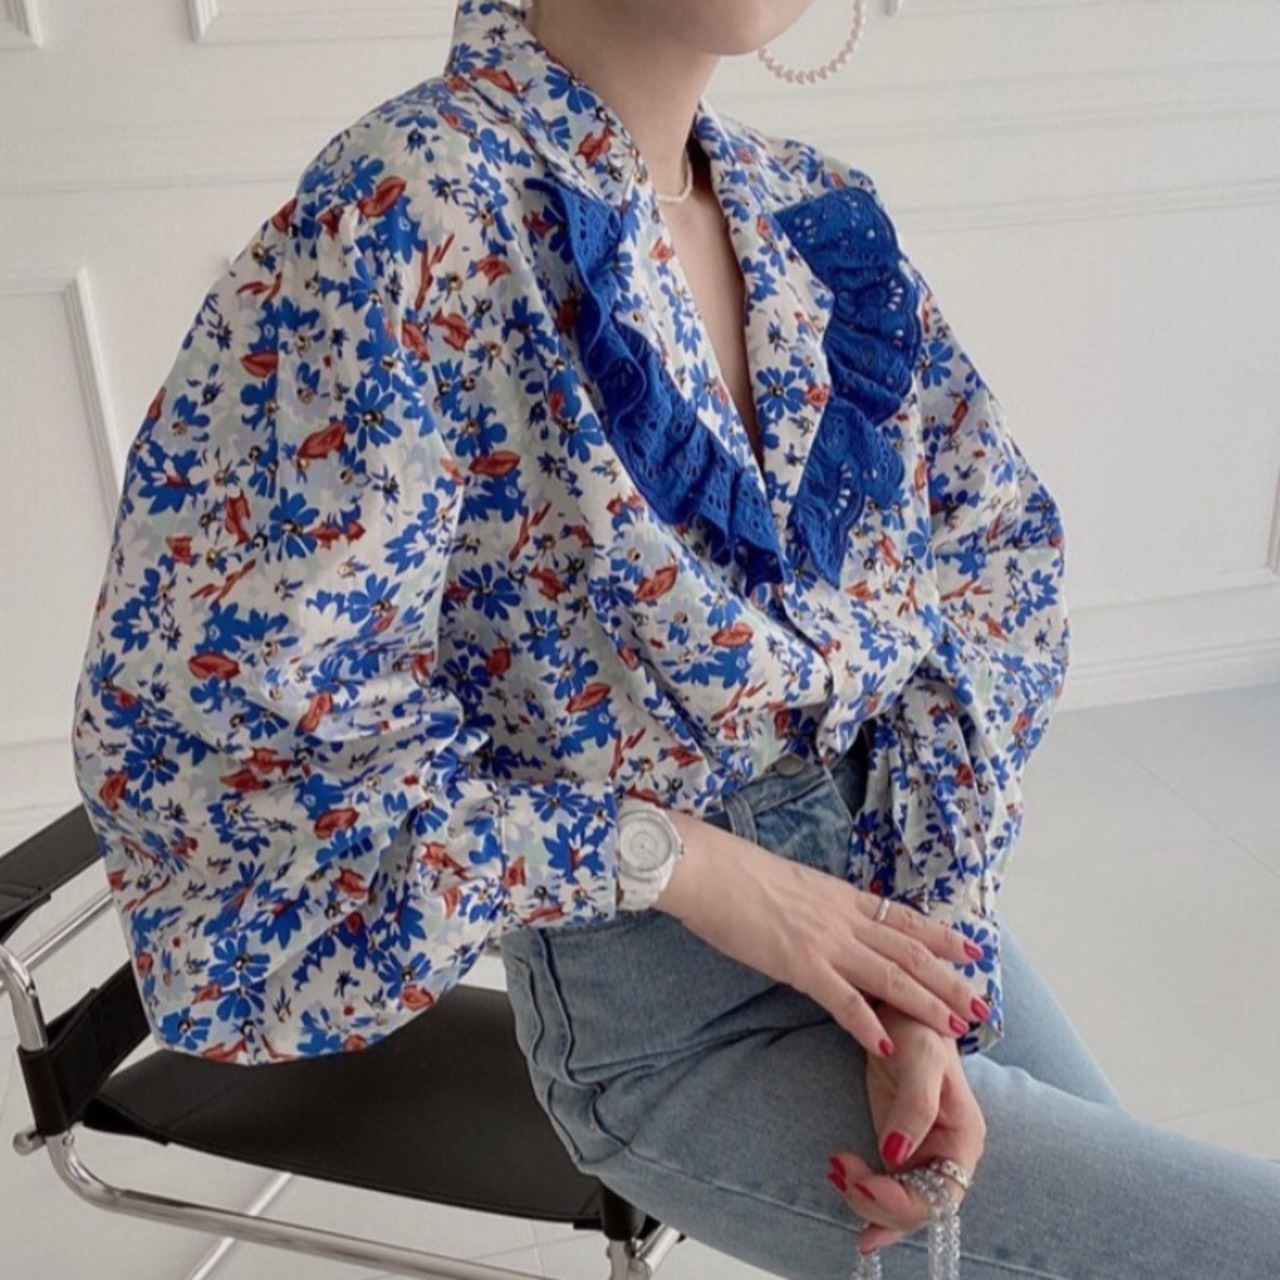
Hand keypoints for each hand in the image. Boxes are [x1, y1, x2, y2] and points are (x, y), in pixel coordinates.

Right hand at [654, 809, 988, 1058]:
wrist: (710, 870)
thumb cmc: (738, 873)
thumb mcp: (791, 882)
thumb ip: (817, 903)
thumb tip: (825, 914)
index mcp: (841, 895)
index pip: (904, 917)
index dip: (940, 935)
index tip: (971, 949)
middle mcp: (843, 918)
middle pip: (910, 950)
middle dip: (949, 979)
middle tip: (982, 1003)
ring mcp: (826, 942)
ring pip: (891, 975)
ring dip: (927, 1004)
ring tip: (957, 1028)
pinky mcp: (801, 965)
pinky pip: (845, 1000)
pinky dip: (870, 1024)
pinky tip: (890, 1047)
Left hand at [829, 1006, 986, 1255]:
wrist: (899, 1009)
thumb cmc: (920, 1027)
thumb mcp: (921, 1058)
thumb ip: (915, 1105)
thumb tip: (895, 1156)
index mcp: (963, 1138)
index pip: (941, 1195)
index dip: (904, 1202)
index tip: (865, 1185)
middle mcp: (946, 1154)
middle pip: (920, 1208)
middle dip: (880, 1205)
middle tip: (842, 1176)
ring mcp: (921, 1153)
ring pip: (900, 1204)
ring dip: (867, 1202)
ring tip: (835, 1170)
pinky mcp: (897, 1146)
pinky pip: (886, 1187)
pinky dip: (866, 1198)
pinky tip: (847, 1197)